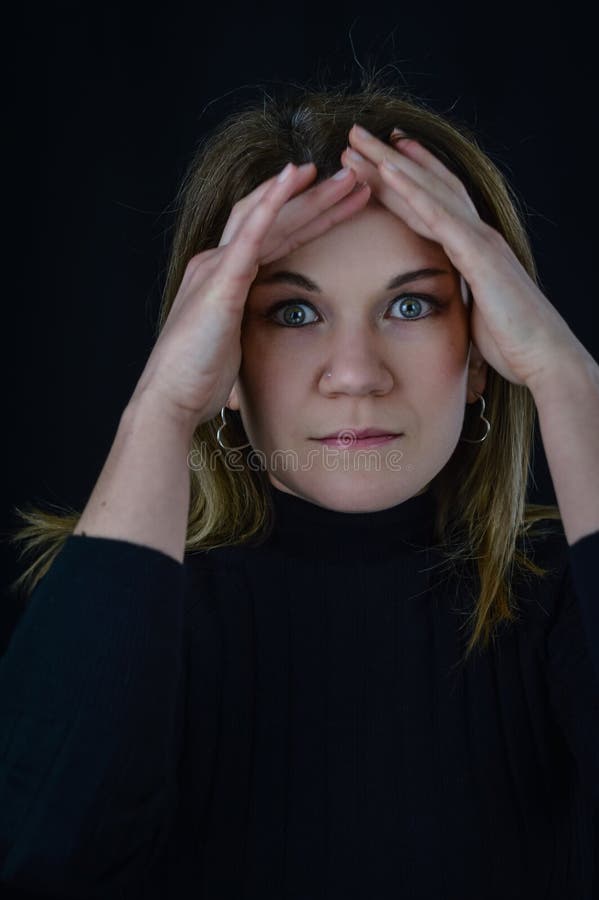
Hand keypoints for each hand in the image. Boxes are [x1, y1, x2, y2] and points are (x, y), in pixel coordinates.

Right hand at [132, 163, 370, 433]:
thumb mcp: (235, 344)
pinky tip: (295, 176)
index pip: (275, 238)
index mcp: (226, 279)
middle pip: (276, 219)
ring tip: (345, 174)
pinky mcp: (220, 281)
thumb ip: (250, 325)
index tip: (342, 203)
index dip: (310, 219)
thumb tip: (272, 331)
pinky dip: (272, 202)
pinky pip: (250, 232)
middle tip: (356, 177)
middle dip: (318, 198)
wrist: (171, 396)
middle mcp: (219, 263)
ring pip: (269, 216)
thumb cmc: (199, 378)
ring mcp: (218, 268)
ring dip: (308, 193)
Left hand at [340, 123, 579, 388]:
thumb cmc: (512, 342)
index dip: (408, 177)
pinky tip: (387, 172)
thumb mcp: (475, 312)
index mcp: (475, 248)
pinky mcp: (479, 256)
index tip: (381, 155)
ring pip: (428, 191)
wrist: (544, 357)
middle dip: (389, 158)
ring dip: (389, 164)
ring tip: (355, 141)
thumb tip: (439, 298)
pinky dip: (412, 192)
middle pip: (427, 185)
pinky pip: (439, 217)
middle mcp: (478, 234)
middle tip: (355, 134)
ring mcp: (480, 240)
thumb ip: (459, 293)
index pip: (436, 201)